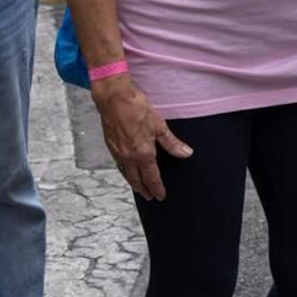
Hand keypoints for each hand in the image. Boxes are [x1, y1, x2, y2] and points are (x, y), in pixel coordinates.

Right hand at [92, 78, 193, 200]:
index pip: (151, 178)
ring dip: (133, 183)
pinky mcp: (110, 146)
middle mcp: (129, 157)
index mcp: (143, 154)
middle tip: (149, 197)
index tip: (160, 196)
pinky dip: (125, 171)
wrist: (114, 99)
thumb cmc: (136, 109)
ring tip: (138, 187)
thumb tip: (186, 153)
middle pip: (137, 180)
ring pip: (126, 174)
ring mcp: (118, 152)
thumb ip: (172, 143)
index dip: (157, 188)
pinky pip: (119, 165)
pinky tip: (127, 169)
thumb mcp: (159, 126)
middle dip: (144, 190)